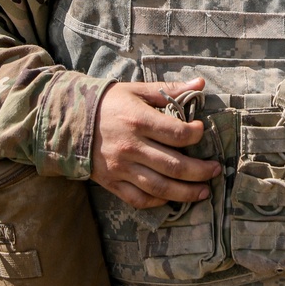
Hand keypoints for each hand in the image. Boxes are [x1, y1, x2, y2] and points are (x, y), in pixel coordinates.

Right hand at [91, 78, 219, 208]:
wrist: (68, 120)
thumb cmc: (108, 102)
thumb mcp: (137, 90)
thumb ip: (170, 90)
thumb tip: (201, 83)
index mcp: (139, 121)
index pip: (178, 134)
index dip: (196, 134)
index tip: (202, 131)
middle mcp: (131, 147)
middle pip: (174, 166)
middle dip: (200, 171)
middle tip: (216, 170)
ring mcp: (121, 168)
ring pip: (160, 188)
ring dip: (186, 193)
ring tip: (204, 191)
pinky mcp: (111, 183)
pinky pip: (138, 199)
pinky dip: (157, 202)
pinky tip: (172, 198)